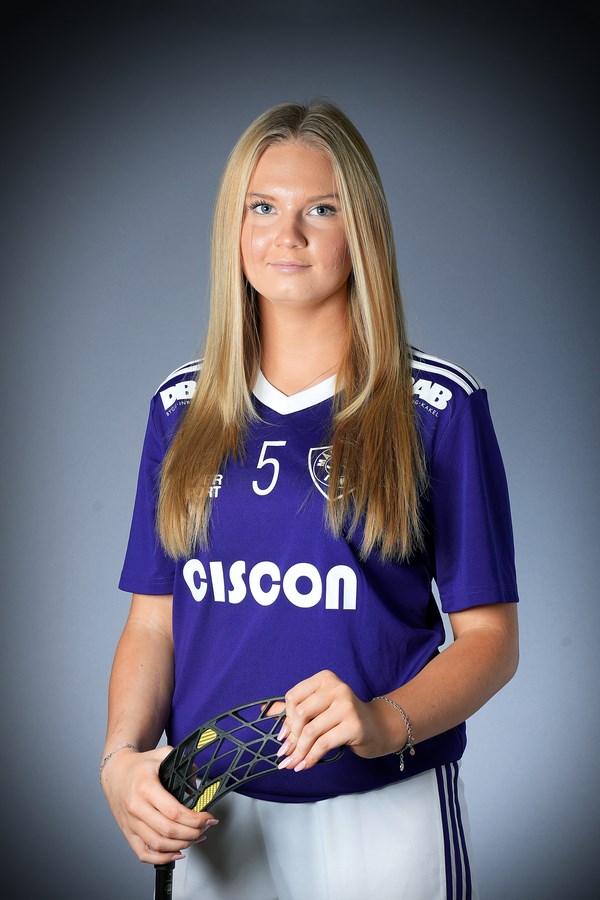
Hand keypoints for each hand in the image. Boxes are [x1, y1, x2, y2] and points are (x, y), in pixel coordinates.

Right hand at [100, 745, 218, 863]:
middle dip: (193, 833)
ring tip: (196, 838)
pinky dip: (161, 858)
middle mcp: (137, 807)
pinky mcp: (128, 832)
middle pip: (168, 830)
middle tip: (206, 828)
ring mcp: (131, 822)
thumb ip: (181, 763)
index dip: (195, 819)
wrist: (115, 771)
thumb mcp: (160, 755)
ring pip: (158, 844)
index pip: (174, 811)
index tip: (208, 817)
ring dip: (181, 845)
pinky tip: (176, 853)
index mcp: (146, 787)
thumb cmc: (138, 765)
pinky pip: (143, 853)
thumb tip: (196, 780)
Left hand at [272, 670, 404, 772]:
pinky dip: (310, 757)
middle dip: (291, 738)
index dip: (286, 718)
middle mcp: (337, 687)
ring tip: (292, 764)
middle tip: (286, 754)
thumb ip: (294, 708)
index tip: (284, 736)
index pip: (294, 696)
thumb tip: (264, 711)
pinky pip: (323, 744)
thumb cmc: (342, 717)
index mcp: (325, 678)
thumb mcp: (319, 708)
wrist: (376, 728)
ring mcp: (347, 705)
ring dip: (298, 751)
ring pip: (311, 731)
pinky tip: (304, 766)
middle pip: (301, 713)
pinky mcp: (354, 725)